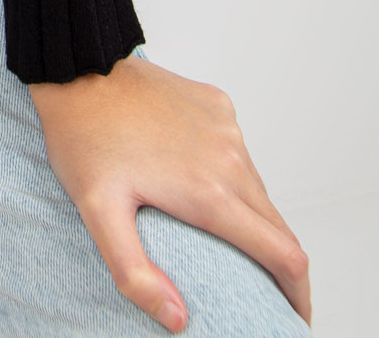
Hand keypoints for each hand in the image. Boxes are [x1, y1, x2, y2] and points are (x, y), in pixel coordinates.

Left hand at [27, 52, 310, 331]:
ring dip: (252, 219)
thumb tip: (177, 318)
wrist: (79, 66)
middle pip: (277, 226)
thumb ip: (134, 272)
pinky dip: (232, 176)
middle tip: (258, 289)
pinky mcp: (217, 104)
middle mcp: (230, 158)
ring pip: (257, 189)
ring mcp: (227, 127)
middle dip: (278, 265)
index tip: (294, 318)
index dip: (298, 295)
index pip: (285, 255)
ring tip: (225, 239)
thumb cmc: (83, 138)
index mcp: (210, 193)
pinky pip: (238, 151)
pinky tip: (199, 181)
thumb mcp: (97, 212)